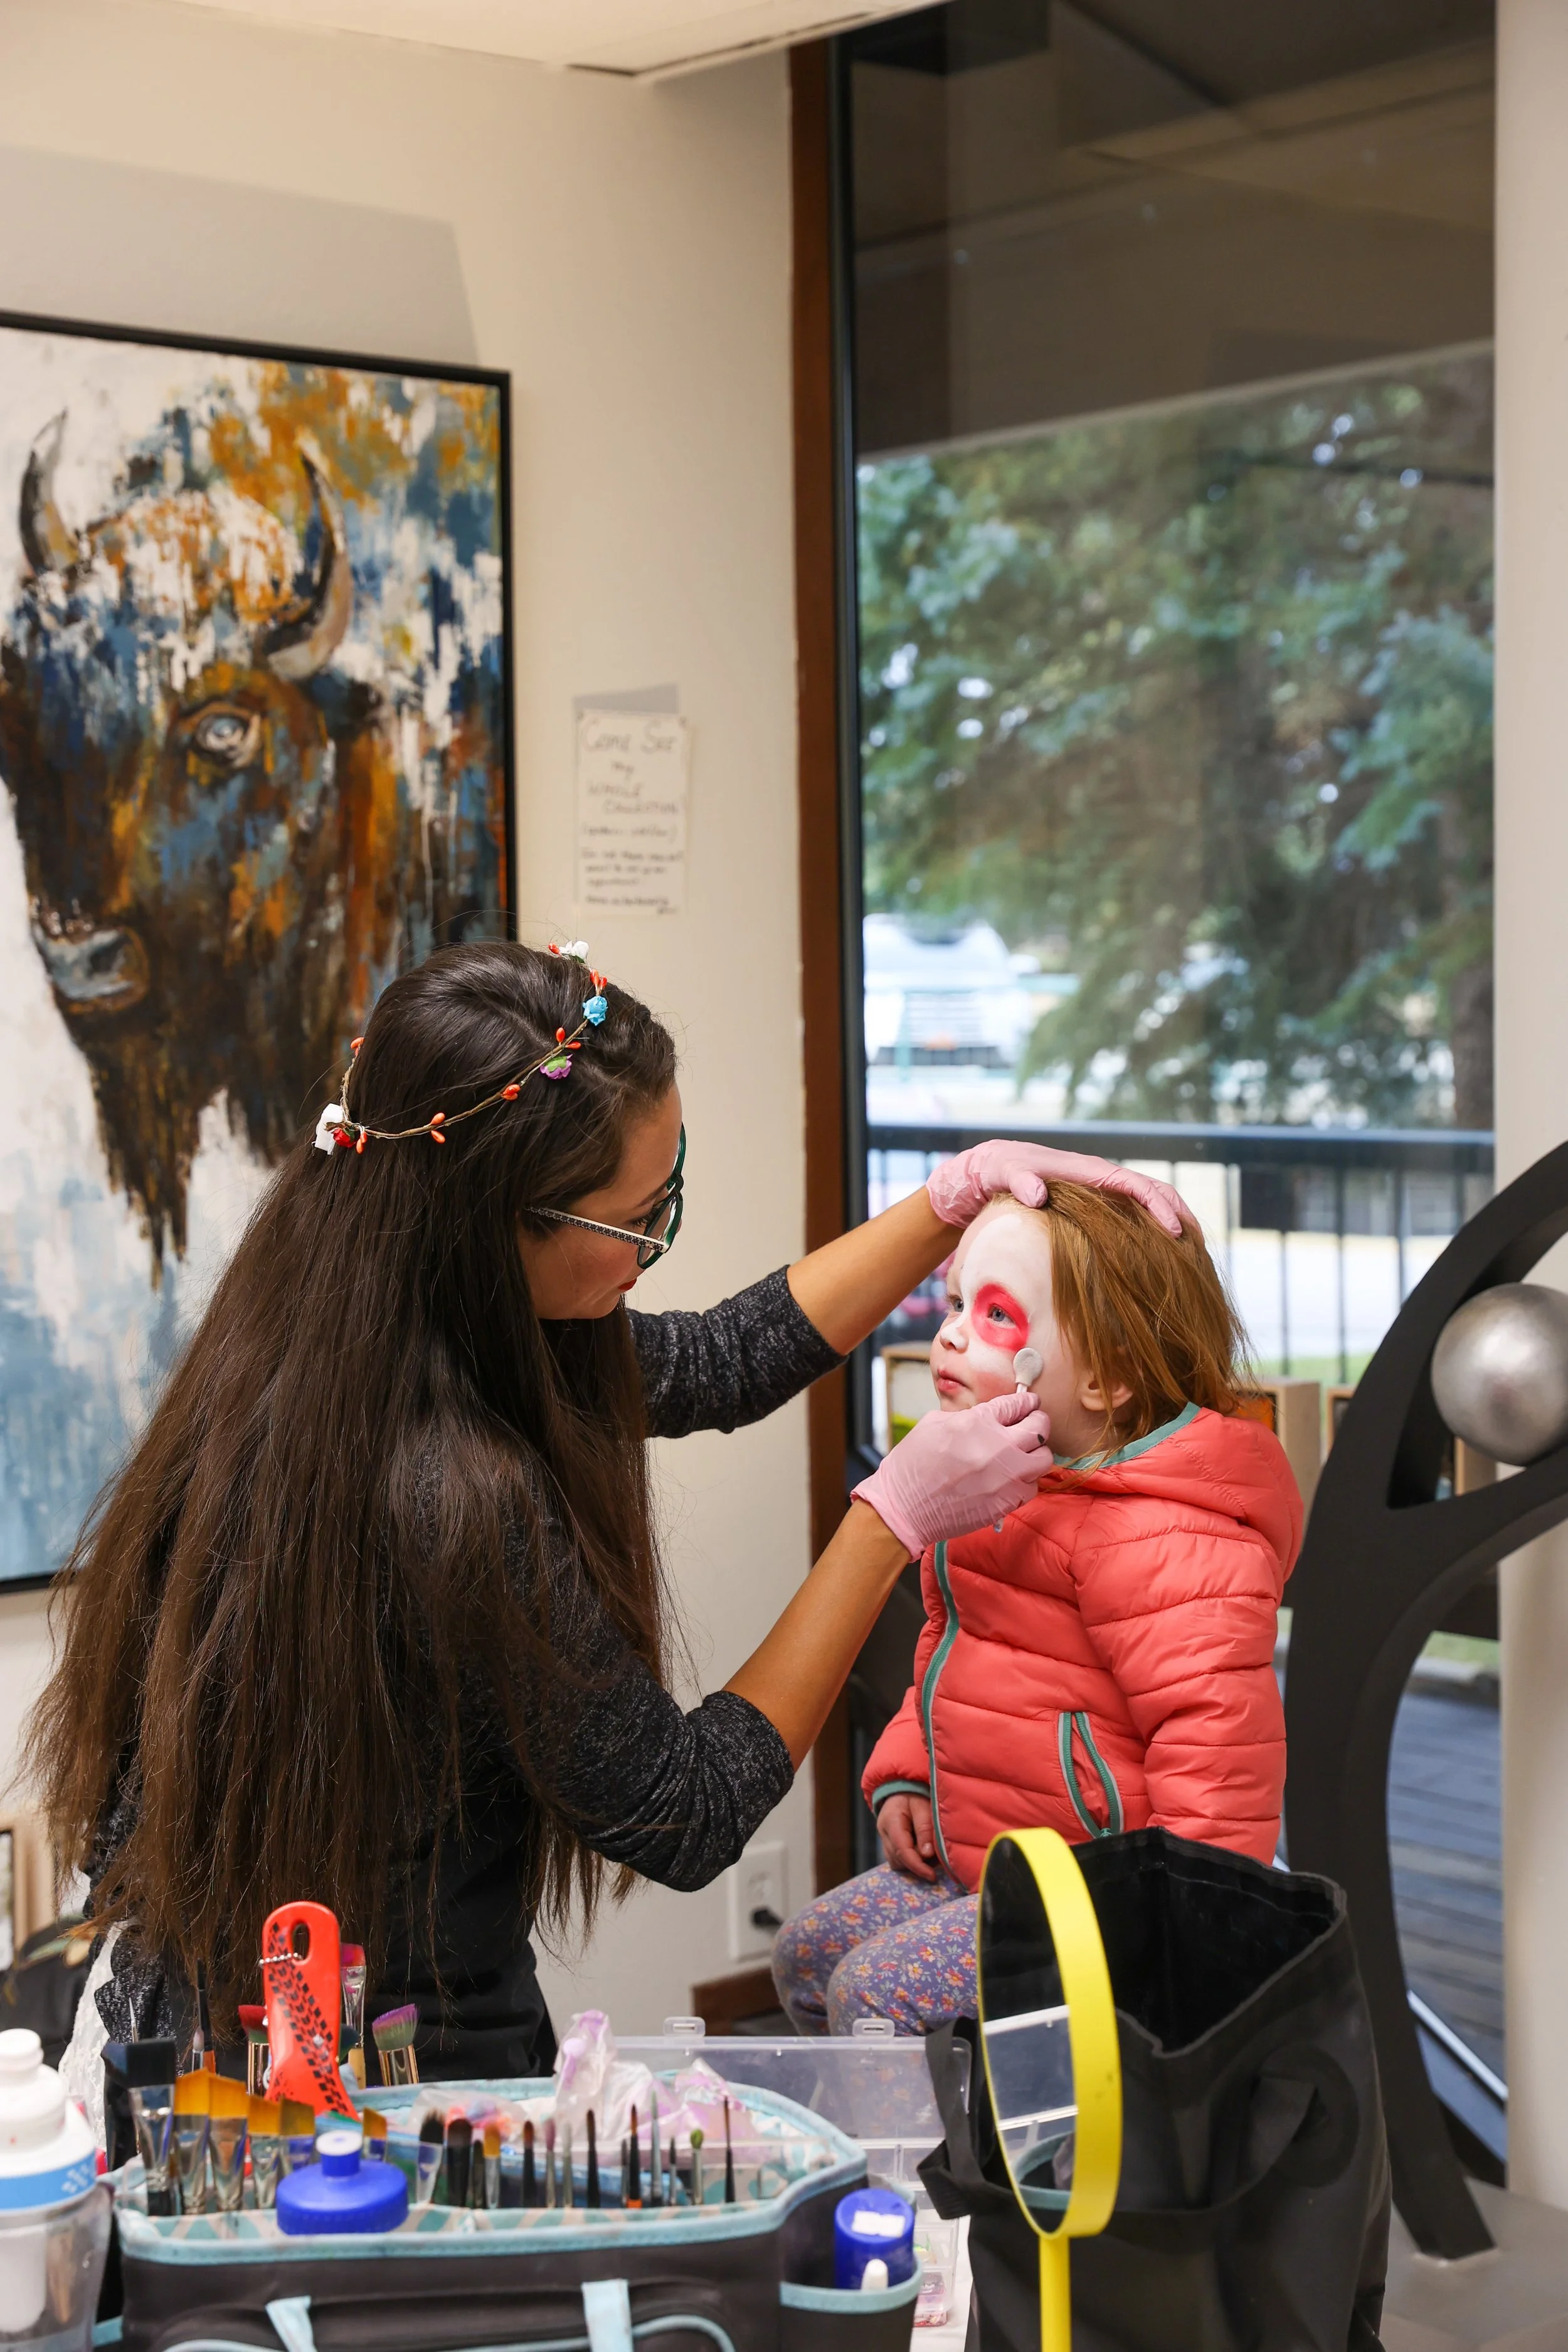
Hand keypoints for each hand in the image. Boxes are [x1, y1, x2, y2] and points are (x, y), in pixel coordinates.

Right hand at [851, 1386, 1051, 1556]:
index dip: (1025, 1401)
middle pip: (1040, 1427)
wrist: (903, 1508)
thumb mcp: (934, 1424)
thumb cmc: (911, 1466)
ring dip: (1036, 1452)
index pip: (1016, 1404)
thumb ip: (968, 1417)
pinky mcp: (1007, 1502)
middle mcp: (998, 1447)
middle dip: (1038, 1421)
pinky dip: (1026, 1480)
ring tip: (1024, 1453)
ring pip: (1044, 1458)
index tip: (1029, 1402)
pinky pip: (1032, 1487)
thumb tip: (988, 1418)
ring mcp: (1006, 1477)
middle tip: (1033, 1422)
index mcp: (977, 1422)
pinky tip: (1012, 1478)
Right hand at [879, 1792, 937, 1880]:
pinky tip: (922, 1851)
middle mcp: (883, 1832)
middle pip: (899, 1860)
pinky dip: (911, 1859)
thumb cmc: (915, 1794)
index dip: (917, 1866)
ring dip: (914, 1863)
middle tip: (937, 1857)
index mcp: (890, 1821)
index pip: (902, 1851)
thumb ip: (924, 1829)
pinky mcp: (888, 1843)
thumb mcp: (922, 1805)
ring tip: (930, 1852)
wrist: (902, 1786)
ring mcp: (884, 1839)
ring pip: (897, 1862)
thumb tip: (927, 1854)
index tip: (932, 1876)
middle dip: (918, 1864)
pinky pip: (898, 1859)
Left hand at [926, 1139, 1188, 1237]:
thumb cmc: (994, 1170)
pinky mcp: (1091, 1212)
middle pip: (1152, 1193)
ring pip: (1144, 1207)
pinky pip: (1128, 1221)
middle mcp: (1098, 1181)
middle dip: (1180, 1214)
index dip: (1159, 1205)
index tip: (1174, 1231)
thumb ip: (1018, 1179)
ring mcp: (1097, 1197)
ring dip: (1170, 1225)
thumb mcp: (1001, 1171)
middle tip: (1200, 1246)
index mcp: (1087, 1171)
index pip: (1135, 1185)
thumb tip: (1038, 1194)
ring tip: (1191, 1256)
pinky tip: (1157, 1259)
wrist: (981, 1174)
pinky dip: (1149, 1235)